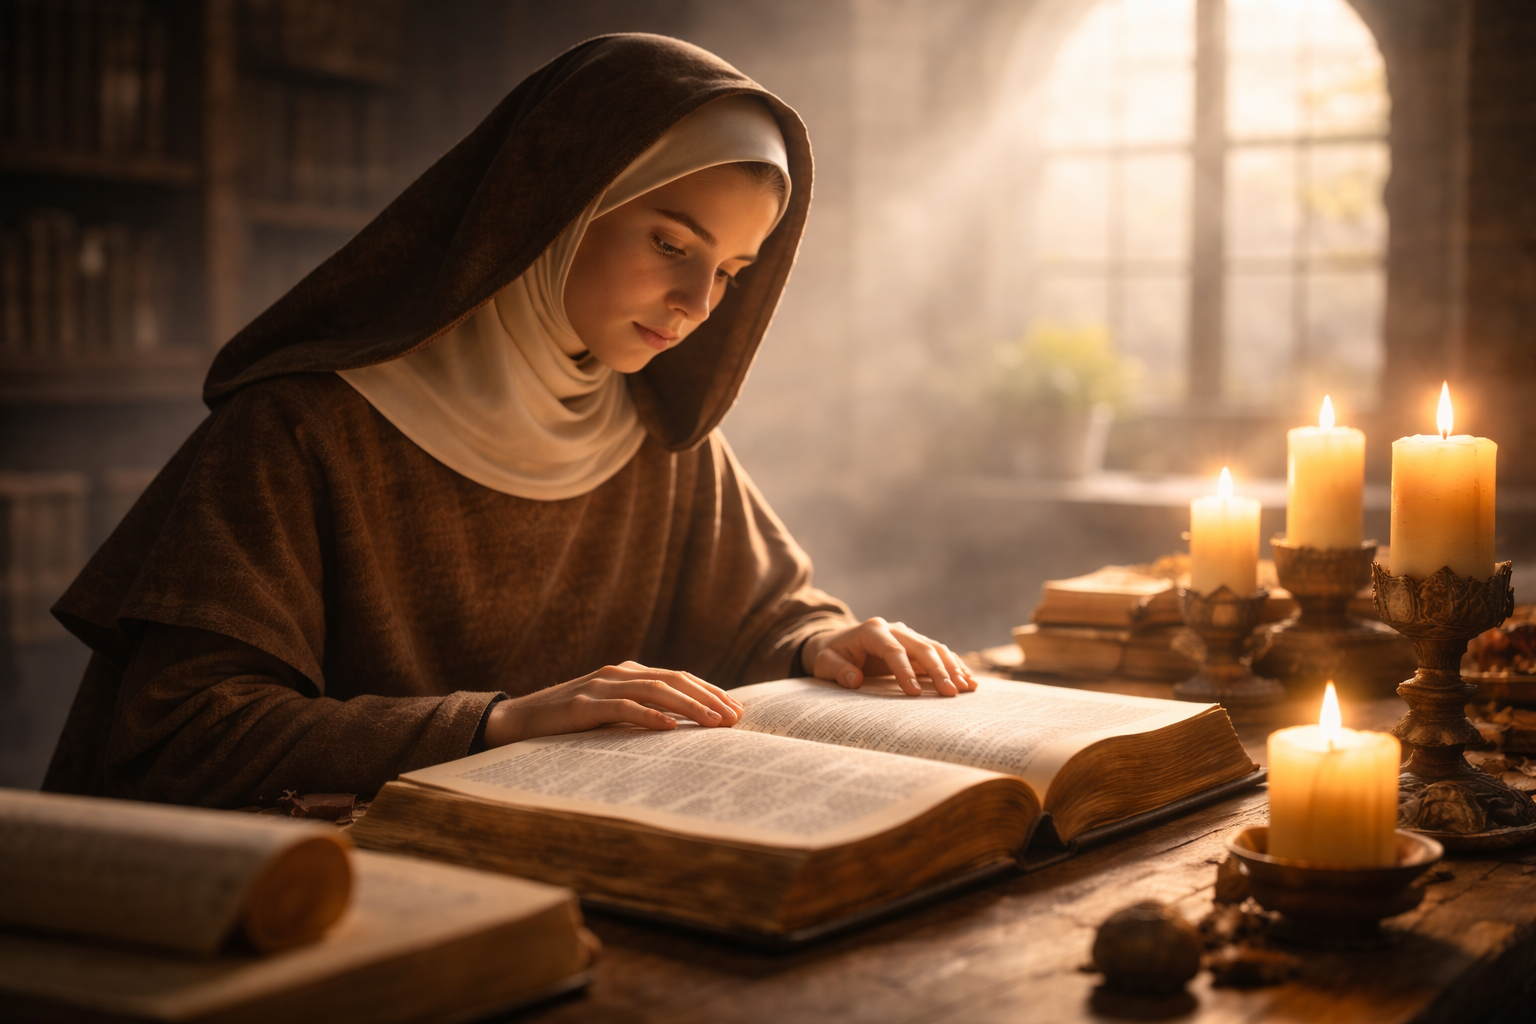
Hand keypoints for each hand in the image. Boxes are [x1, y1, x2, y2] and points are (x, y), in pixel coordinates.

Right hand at [482, 662, 742, 747]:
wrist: (515, 722)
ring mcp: (600, 686)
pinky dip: (649, 716)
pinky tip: (669, 728)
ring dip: (689, 707)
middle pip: (675, 680)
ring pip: (655, 690)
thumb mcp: (611, 715)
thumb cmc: (568, 723)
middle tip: (735, 719)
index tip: (738, 711)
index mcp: (629, 673)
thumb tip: (684, 729)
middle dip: (709, 698)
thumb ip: (641, 713)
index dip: (711, 692)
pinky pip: (623, 708)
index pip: (680, 678)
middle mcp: (619, 673)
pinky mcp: (583, 705)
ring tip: (714, 723)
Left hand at [800, 618, 976, 696]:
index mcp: (872, 630)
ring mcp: (907, 635)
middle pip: (921, 647)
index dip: (904, 671)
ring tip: (967, 687)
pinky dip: (954, 665)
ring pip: (935, 648)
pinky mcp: (916, 645)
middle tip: (951, 693)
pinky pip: (939, 653)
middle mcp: (894, 628)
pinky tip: (968, 680)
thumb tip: (855, 680)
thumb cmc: (830, 655)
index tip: (915, 693)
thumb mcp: (825, 662)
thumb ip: (838, 670)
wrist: (836, 643)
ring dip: (952, 667)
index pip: (892, 650)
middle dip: (938, 670)